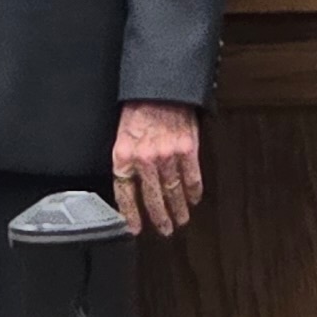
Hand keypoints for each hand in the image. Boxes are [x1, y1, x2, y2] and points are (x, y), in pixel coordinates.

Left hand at [111, 100, 204, 235]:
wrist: (161, 86)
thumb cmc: (140, 106)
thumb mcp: (122, 133)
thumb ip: (126, 159)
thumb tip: (129, 183)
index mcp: (124, 155)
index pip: (125, 193)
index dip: (131, 214)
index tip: (135, 228)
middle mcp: (145, 159)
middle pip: (152, 198)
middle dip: (159, 217)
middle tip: (164, 229)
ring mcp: (168, 155)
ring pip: (173, 191)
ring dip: (178, 208)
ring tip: (180, 219)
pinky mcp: (187, 150)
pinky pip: (192, 177)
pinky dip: (193, 191)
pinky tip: (194, 199)